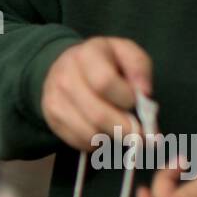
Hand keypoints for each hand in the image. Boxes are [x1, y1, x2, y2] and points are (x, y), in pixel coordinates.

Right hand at [41, 37, 153, 151]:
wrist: (65, 66)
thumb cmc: (104, 61)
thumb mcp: (126, 53)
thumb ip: (139, 69)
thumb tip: (145, 94)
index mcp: (87, 54)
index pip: (105, 83)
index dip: (125, 98)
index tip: (136, 103)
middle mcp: (65, 77)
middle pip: (97, 114)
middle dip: (123, 129)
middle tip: (139, 135)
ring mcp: (55, 100)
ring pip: (88, 132)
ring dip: (111, 137)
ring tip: (120, 131)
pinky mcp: (51, 118)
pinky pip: (78, 141)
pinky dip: (96, 143)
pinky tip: (102, 132)